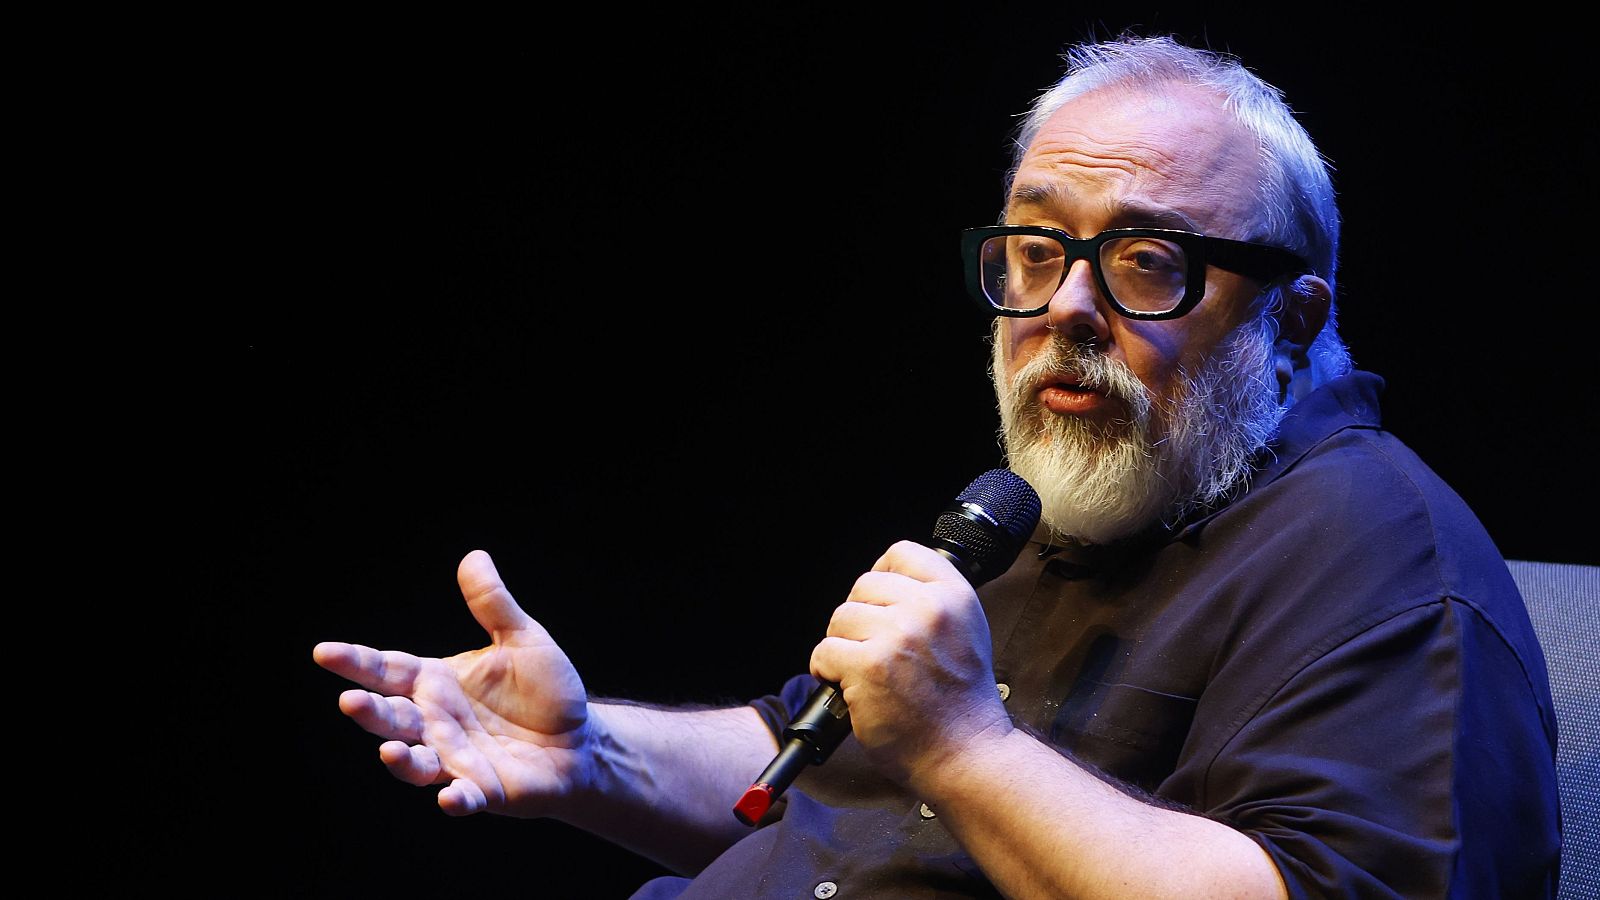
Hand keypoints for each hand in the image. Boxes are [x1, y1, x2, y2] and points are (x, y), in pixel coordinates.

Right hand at [312, 549, 591, 817]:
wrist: (581, 741)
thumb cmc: (545, 691)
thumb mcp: (524, 639)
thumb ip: (493, 606)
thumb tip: (474, 557)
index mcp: (436, 683)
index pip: (388, 669)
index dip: (356, 662)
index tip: (324, 652)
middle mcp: (436, 723)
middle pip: (392, 718)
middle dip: (369, 712)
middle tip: (350, 701)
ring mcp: (456, 760)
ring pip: (416, 763)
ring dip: (401, 761)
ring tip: (390, 751)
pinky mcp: (485, 790)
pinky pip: (466, 797)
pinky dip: (458, 800)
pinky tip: (451, 798)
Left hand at [809, 540, 1012, 785]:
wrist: (966, 754)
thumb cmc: (962, 704)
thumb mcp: (967, 632)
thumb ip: (934, 602)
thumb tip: (889, 583)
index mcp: (954, 595)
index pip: (902, 553)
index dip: (882, 574)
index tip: (878, 601)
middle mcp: (927, 609)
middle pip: (864, 585)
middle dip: (859, 617)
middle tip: (870, 647)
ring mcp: (897, 637)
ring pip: (840, 618)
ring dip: (842, 645)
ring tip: (862, 670)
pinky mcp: (868, 667)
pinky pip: (825, 651)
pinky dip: (826, 670)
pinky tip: (845, 685)